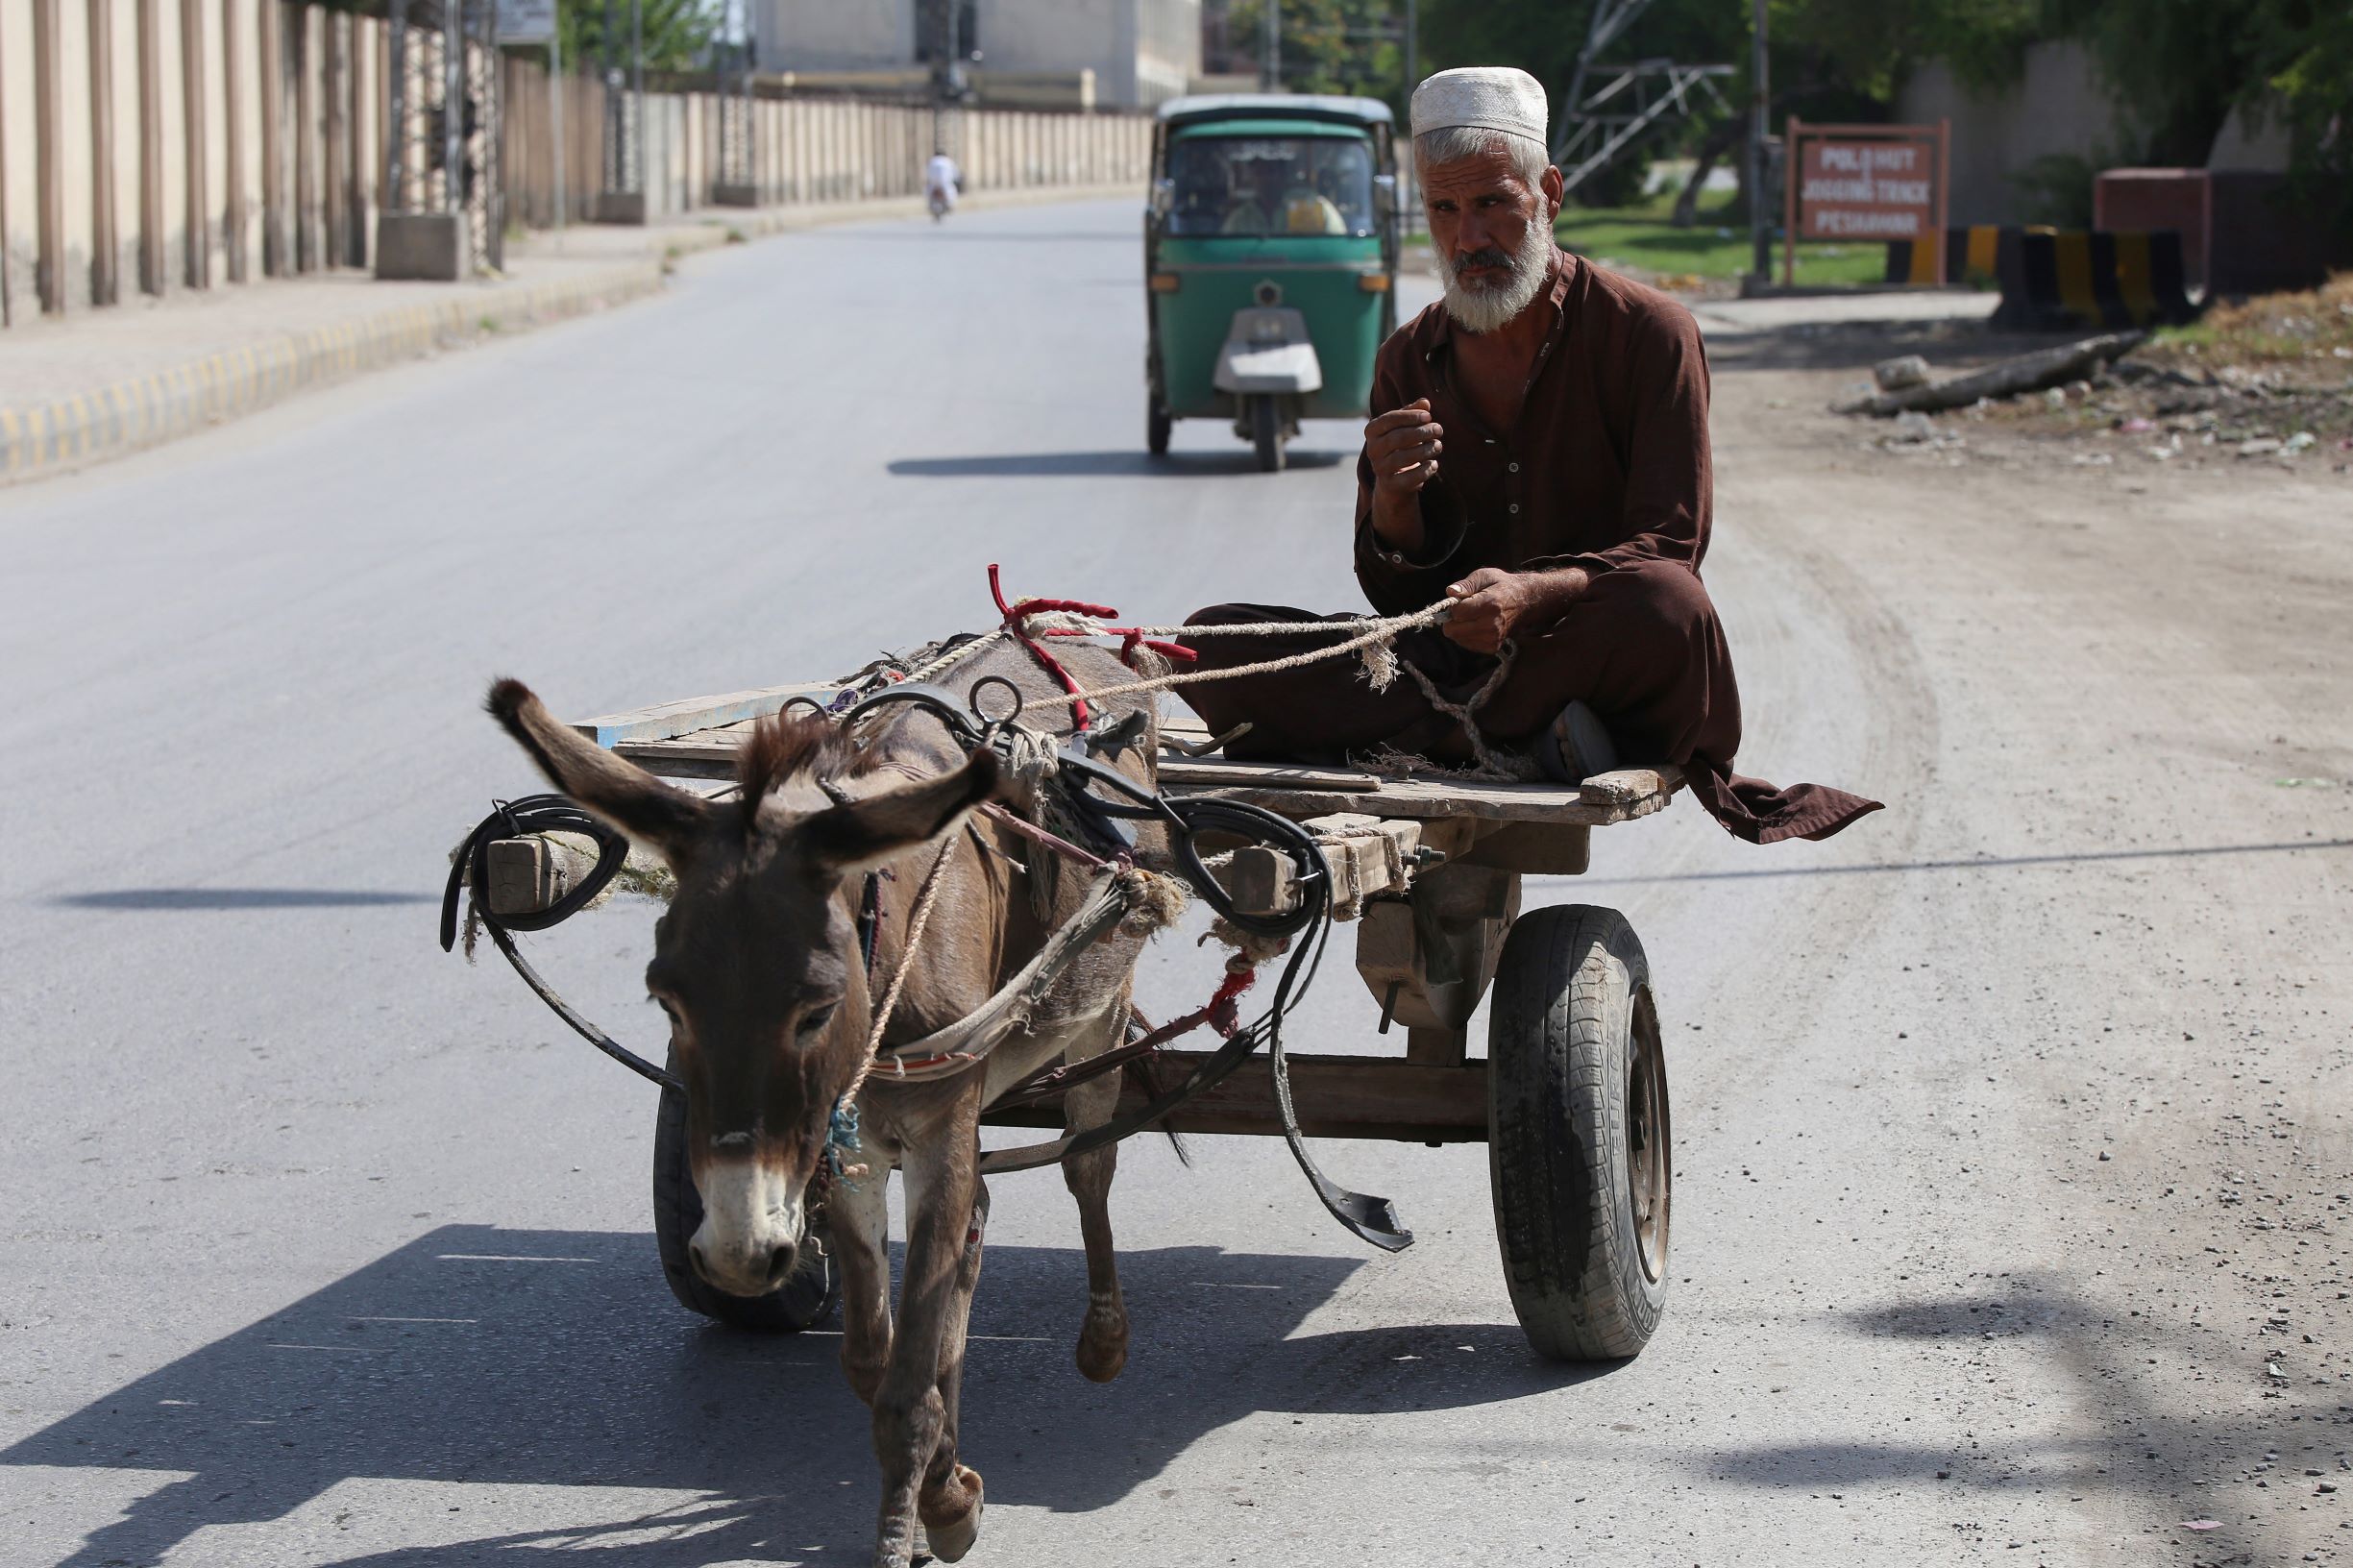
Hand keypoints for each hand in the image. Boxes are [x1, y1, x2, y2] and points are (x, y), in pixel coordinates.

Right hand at [1364, 399, 1441, 495]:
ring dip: (1425, 450)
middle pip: (1397, 438)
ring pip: (1402, 458)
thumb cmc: (1402, 444)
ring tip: (1438, 446)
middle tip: (1439, 430)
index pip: (1389, 419)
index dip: (1410, 417)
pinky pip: (1408, 478)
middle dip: (1421, 432)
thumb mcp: (1405, 426)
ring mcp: (1379, 468)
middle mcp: (1372, 450)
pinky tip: (1434, 464)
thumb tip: (1425, 402)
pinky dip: (1424, 471)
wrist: (1394, 478)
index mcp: (1372, 431)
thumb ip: (1413, 413)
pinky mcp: (1389, 485)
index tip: (1428, 416)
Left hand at [1442, 567, 1587, 653]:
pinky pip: (1466, 644)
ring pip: (1457, 638)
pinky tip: (1477, 625)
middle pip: (1453, 630)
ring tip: (1473, 616)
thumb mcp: (1484, 575)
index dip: (1454, 605)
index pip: (1456, 612)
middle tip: (1464, 610)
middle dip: (1453, 619)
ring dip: (1459, 627)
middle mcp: (1492, 625)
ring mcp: (1492, 638)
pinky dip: (1466, 635)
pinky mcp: (1492, 648)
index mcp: (1490, 605)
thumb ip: (1466, 584)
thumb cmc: (1501, 586)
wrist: (1525, 601)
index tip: (1461, 599)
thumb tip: (1450, 592)